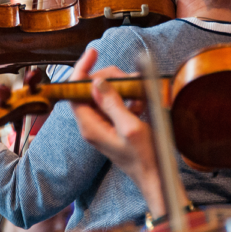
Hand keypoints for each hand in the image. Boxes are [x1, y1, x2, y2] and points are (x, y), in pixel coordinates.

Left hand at [70, 49, 164, 215]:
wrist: (156, 179)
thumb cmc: (146, 158)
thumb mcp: (131, 128)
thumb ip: (112, 104)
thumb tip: (96, 83)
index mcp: (90, 126)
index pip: (74, 91)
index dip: (81, 68)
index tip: (94, 52)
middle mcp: (91, 125)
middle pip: (89, 88)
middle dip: (109, 77)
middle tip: (130, 78)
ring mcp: (101, 126)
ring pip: (103, 94)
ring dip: (121, 87)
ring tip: (140, 90)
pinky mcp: (112, 127)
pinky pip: (114, 104)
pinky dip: (127, 98)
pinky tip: (141, 102)